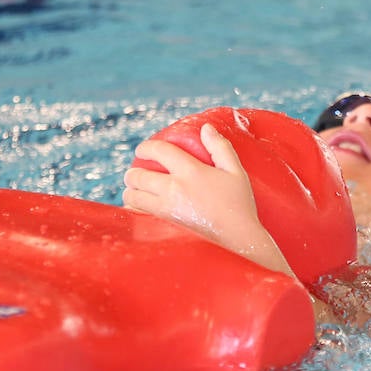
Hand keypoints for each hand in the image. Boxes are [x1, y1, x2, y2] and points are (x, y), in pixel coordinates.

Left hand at [123, 123, 293, 277]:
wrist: (239, 242)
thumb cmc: (240, 206)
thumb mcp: (236, 172)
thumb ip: (220, 148)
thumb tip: (205, 128)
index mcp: (191, 172)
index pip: (160, 151)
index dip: (146, 147)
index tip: (141, 150)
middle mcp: (175, 189)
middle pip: (139, 176)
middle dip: (132, 173)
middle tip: (134, 174)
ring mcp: (167, 210)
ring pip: (133, 197)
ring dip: (130, 191)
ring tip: (134, 190)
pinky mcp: (164, 227)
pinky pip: (138, 216)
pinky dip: (134, 210)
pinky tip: (138, 209)